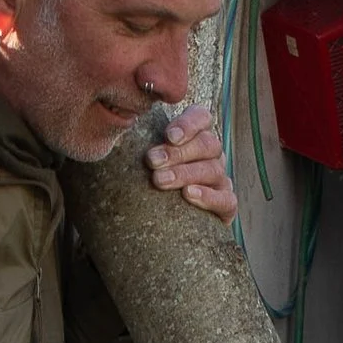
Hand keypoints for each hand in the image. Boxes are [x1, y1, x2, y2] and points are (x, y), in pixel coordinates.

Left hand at [145, 102, 237, 221]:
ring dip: (185, 173)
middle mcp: (212, 155)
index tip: (169, 136)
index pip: (201, 118)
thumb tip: (116, 136)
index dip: (189, 124)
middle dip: (178, 152)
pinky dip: (208, 197)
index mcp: (195, 136)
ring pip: (212, 170)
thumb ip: (142, 147)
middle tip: (152, 161)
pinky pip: (225, 199)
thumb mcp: (144, 161)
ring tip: (160, 181)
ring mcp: (220, 180)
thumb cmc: (148, 183)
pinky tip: (188, 195)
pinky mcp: (226, 206)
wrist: (159, 224)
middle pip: (206, 144)